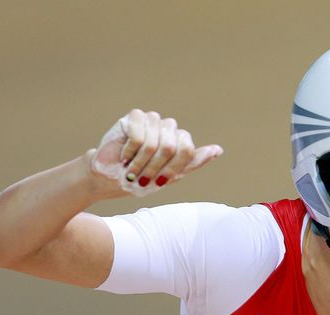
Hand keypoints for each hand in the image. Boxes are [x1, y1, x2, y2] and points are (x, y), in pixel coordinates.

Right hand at [91, 109, 222, 196]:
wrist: (111, 178)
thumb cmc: (141, 179)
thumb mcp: (170, 176)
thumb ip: (193, 163)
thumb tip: (218, 150)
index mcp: (181, 140)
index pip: (187, 150)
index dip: (171, 169)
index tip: (159, 181)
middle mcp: (169, 127)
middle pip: (171, 147)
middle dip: (154, 168)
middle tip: (141, 177)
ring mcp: (153, 119)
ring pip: (154, 142)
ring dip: (140, 162)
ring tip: (131, 168)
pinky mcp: (135, 116)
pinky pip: (138, 135)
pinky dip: (130, 151)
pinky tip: (124, 155)